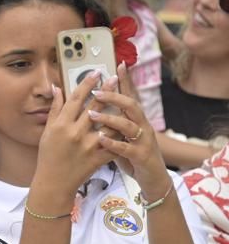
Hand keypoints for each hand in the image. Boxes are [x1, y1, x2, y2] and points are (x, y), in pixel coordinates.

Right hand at [35, 71, 115, 201]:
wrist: (54, 182)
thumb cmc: (48, 155)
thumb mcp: (48, 131)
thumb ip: (55, 108)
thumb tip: (57, 87)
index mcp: (61, 125)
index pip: (75, 99)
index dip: (86, 84)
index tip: (96, 72)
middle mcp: (75, 133)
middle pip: (94, 107)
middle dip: (106, 91)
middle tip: (115, 78)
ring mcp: (88, 146)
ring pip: (108, 123)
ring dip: (117, 110)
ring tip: (125, 99)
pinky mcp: (98, 157)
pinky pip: (114, 142)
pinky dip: (121, 134)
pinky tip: (128, 124)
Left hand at [90, 63, 170, 196]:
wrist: (152, 179)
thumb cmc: (132, 155)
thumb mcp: (121, 136)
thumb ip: (110, 124)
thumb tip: (91, 109)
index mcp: (136, 120)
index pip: (130, 96)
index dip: (126, 81)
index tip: (118, 64)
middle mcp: (142, 126)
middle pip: (131, 105)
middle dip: (114, 96)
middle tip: (96, 91)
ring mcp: (144, 141)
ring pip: (129, 125)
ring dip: (110, 118)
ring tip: (92, 114)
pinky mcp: (142, 156)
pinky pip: (127, 148)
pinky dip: (113, 143)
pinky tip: (101, 139)